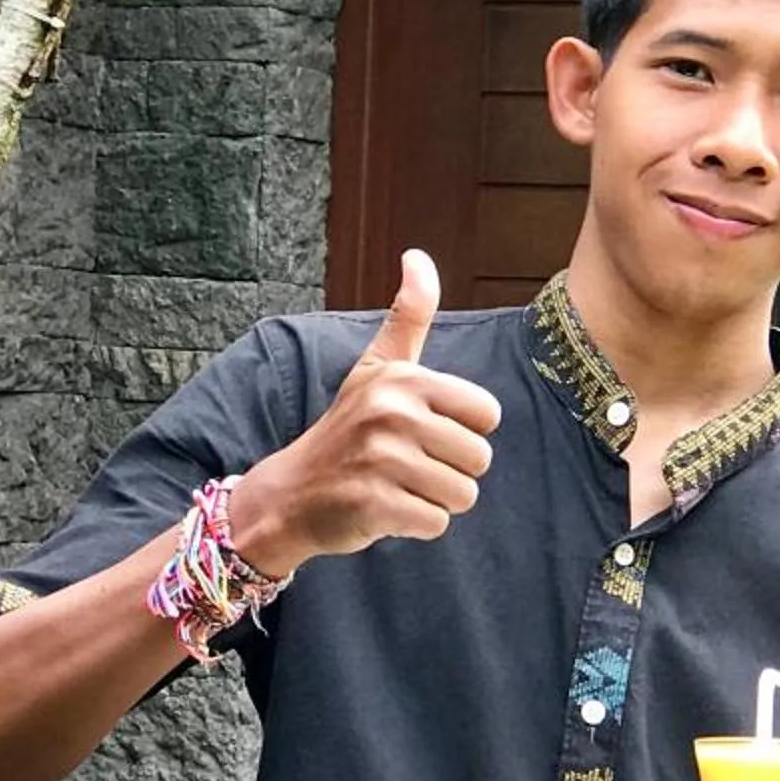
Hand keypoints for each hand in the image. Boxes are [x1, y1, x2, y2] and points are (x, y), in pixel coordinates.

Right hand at [227, 249, 503, 573]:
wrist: (291, 492)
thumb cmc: (347, 427)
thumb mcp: (376, 366)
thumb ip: (408, 315)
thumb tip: (417, 255)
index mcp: (403, 379)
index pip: (488, 415)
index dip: (463, 430)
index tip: (424, 432)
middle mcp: (393, 414)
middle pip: (479, 459)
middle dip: (450, 471)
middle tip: (407, 465)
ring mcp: (382, 461)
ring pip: (463, 495)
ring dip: (435, 500)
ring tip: (398, 486)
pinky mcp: (375, 505)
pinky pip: (436, 523)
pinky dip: (416, 525)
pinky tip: (385, 509)